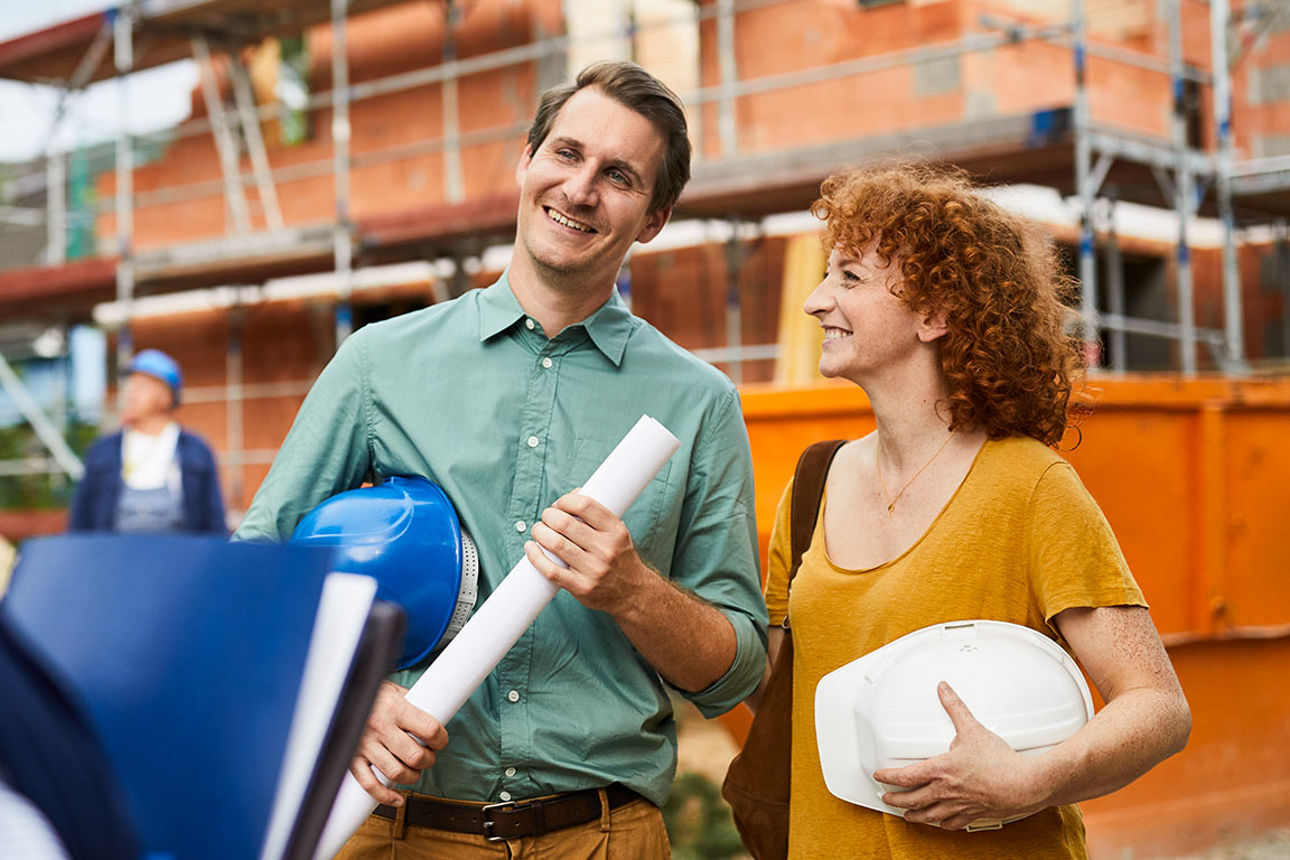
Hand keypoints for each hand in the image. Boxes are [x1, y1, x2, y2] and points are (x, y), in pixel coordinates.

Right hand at [349, 680, 448, 804]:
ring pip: (396, 773)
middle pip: (415, 756)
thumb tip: (434, 714)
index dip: (441, 739)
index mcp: (394, 707)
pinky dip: (385, 796)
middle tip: (428, 756)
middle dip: (428, 760)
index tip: (441, 741)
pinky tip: (396, 798)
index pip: (429, 730)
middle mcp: (380, 727)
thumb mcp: (393, 689)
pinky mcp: (352, 759)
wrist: (337, 694)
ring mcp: (364, 745)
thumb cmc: (370, 693)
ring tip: (414, 770)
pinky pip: (369, 784)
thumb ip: (411, 703)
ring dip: (412, 777)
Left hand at [524, 491, 650, 615]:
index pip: (585, 505)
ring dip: (539, 533)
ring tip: (538, 531)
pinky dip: (536, 557)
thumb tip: (572, 494)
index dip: (565, 500)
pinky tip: (531, 548)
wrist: (632, 593)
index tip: (559, 504)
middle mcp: (605, 549)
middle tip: (546, 517)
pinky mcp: (581, 587)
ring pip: (556, 544)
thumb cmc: (619, 558)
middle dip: (548, 516)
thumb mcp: (617, 533)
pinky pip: (552, 570)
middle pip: (565, 523)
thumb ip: (596, 515)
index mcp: (615, 531)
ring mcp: (593, 570)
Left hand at [874, 682, 1047, 830]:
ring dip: (914, 815)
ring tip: (906, 815)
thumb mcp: (973, 729)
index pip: (905, 776)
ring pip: (929, 815)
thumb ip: (955, 708)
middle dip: (895, 800)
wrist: (1025, 785)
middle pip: (912, 800)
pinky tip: (940, 822)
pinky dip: (942, 824)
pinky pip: (952, 824)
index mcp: (941, 770)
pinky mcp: (973, 814)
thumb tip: (943, 689)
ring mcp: (959, 805)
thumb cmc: (1000, 761)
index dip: (888, 777)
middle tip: (886, 798)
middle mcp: (946, 791)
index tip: (879, 776)